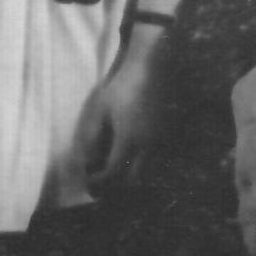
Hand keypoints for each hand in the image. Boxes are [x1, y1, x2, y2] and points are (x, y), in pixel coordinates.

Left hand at [79, 37, 164, 190]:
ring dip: (130, 179)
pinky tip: (130, 160)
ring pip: (148, 174)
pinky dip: (142, 168)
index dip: (99, 181)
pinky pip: (156, 162)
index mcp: (129, 138)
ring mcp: (162, 141)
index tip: (89, 180)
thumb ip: (92, 137)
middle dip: (116, 188)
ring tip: (114, 176)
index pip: (113, 173)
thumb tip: (87, 161)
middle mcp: (148, 144)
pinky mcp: (169, 136)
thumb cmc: (124, 85)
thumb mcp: (101, 108)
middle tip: (101, 185)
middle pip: (134, 182)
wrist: (154, 67)